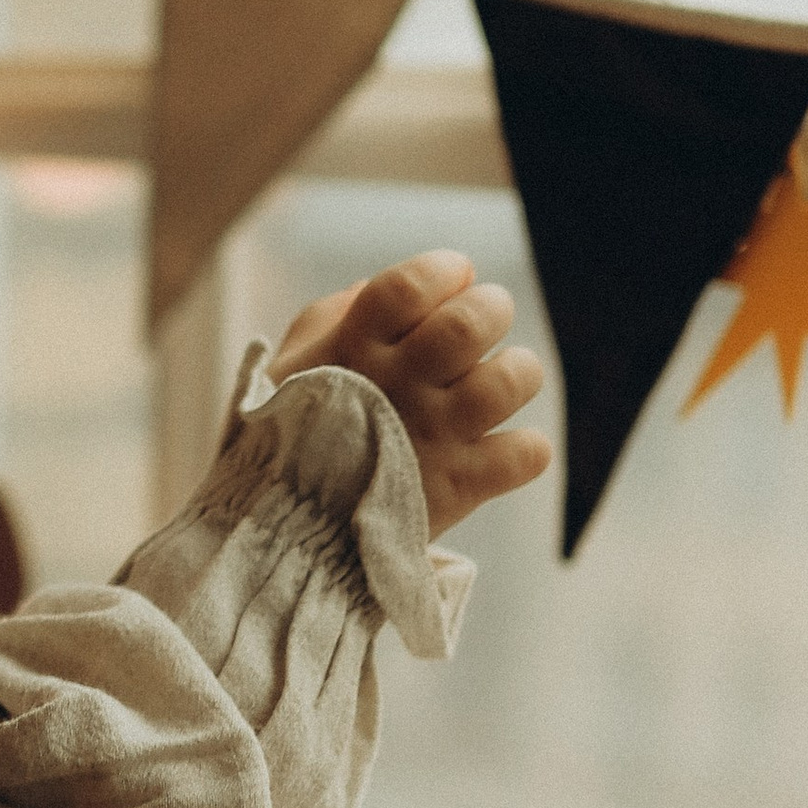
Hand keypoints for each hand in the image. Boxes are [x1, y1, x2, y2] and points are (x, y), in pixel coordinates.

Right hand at [272, 249, 549, 534]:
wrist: (282, 537)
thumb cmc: (284, 442)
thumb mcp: (286, 367)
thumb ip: (330, 319)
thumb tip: (379, 287)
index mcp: (352, 347)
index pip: (412, 283)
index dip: (446, 270)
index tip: (454, 278)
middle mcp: (396, 385)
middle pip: (471, 323)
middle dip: (492, 308)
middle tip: (487, 320)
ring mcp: (430, 436)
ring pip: (508, 382)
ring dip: (519, 371)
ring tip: (504, 378)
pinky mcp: (457, 486)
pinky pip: (525, 454)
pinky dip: (526, 449)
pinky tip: (501, 448)